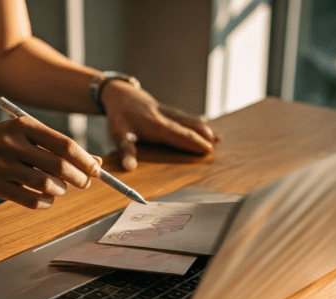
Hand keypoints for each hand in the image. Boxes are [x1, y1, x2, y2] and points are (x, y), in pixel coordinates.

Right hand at [0, 116, 100, 208]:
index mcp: (23, 126)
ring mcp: (2, 166)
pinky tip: (47, 198)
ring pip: (47, 185)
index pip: (64, 145)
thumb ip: (58, 147)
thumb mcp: (26, 134)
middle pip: (59, 166)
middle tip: (84, 183)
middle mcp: (12, 144)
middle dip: (79, 178)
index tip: (96, 170)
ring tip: (60, 189)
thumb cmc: (0, 141)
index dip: (85, 160)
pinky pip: (31, 201)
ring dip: (61, 191)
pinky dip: (46, 203)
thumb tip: (95, 163)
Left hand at [100, 80, 221, 170]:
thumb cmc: (119, 114)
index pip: (178, 134)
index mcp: (156, 124)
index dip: (193, 142)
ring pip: (189, 119)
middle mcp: (165, 117)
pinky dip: (197, 122)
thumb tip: (129, 167)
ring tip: (218, 138)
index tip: (207, 149)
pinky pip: (185, 117)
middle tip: (216, 145)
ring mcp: (168, 112)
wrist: (119, 93)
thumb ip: (125, 150)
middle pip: (188, 125)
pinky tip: (206, 124)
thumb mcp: (117, 132)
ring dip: (204, 128)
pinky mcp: (168, 110)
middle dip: (203, 135)